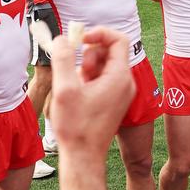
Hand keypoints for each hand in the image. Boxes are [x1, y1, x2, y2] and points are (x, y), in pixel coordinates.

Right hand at [49, 26, 134, 157]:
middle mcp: (126, 83)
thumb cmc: (76, 127)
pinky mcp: (113, 101)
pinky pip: (101, 79)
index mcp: (120, 77)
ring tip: (74, 87)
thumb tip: (63, 38)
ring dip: (86, 68)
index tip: (80, 38)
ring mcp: (121, 93)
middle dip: (88, 55)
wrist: (84, 157)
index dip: (99, 33)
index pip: (118, 39)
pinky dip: (88, 80)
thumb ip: (63, 59)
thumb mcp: (65, 89)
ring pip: (103, 66)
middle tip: (75, 72)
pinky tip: (76, 96)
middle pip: (109, 52)